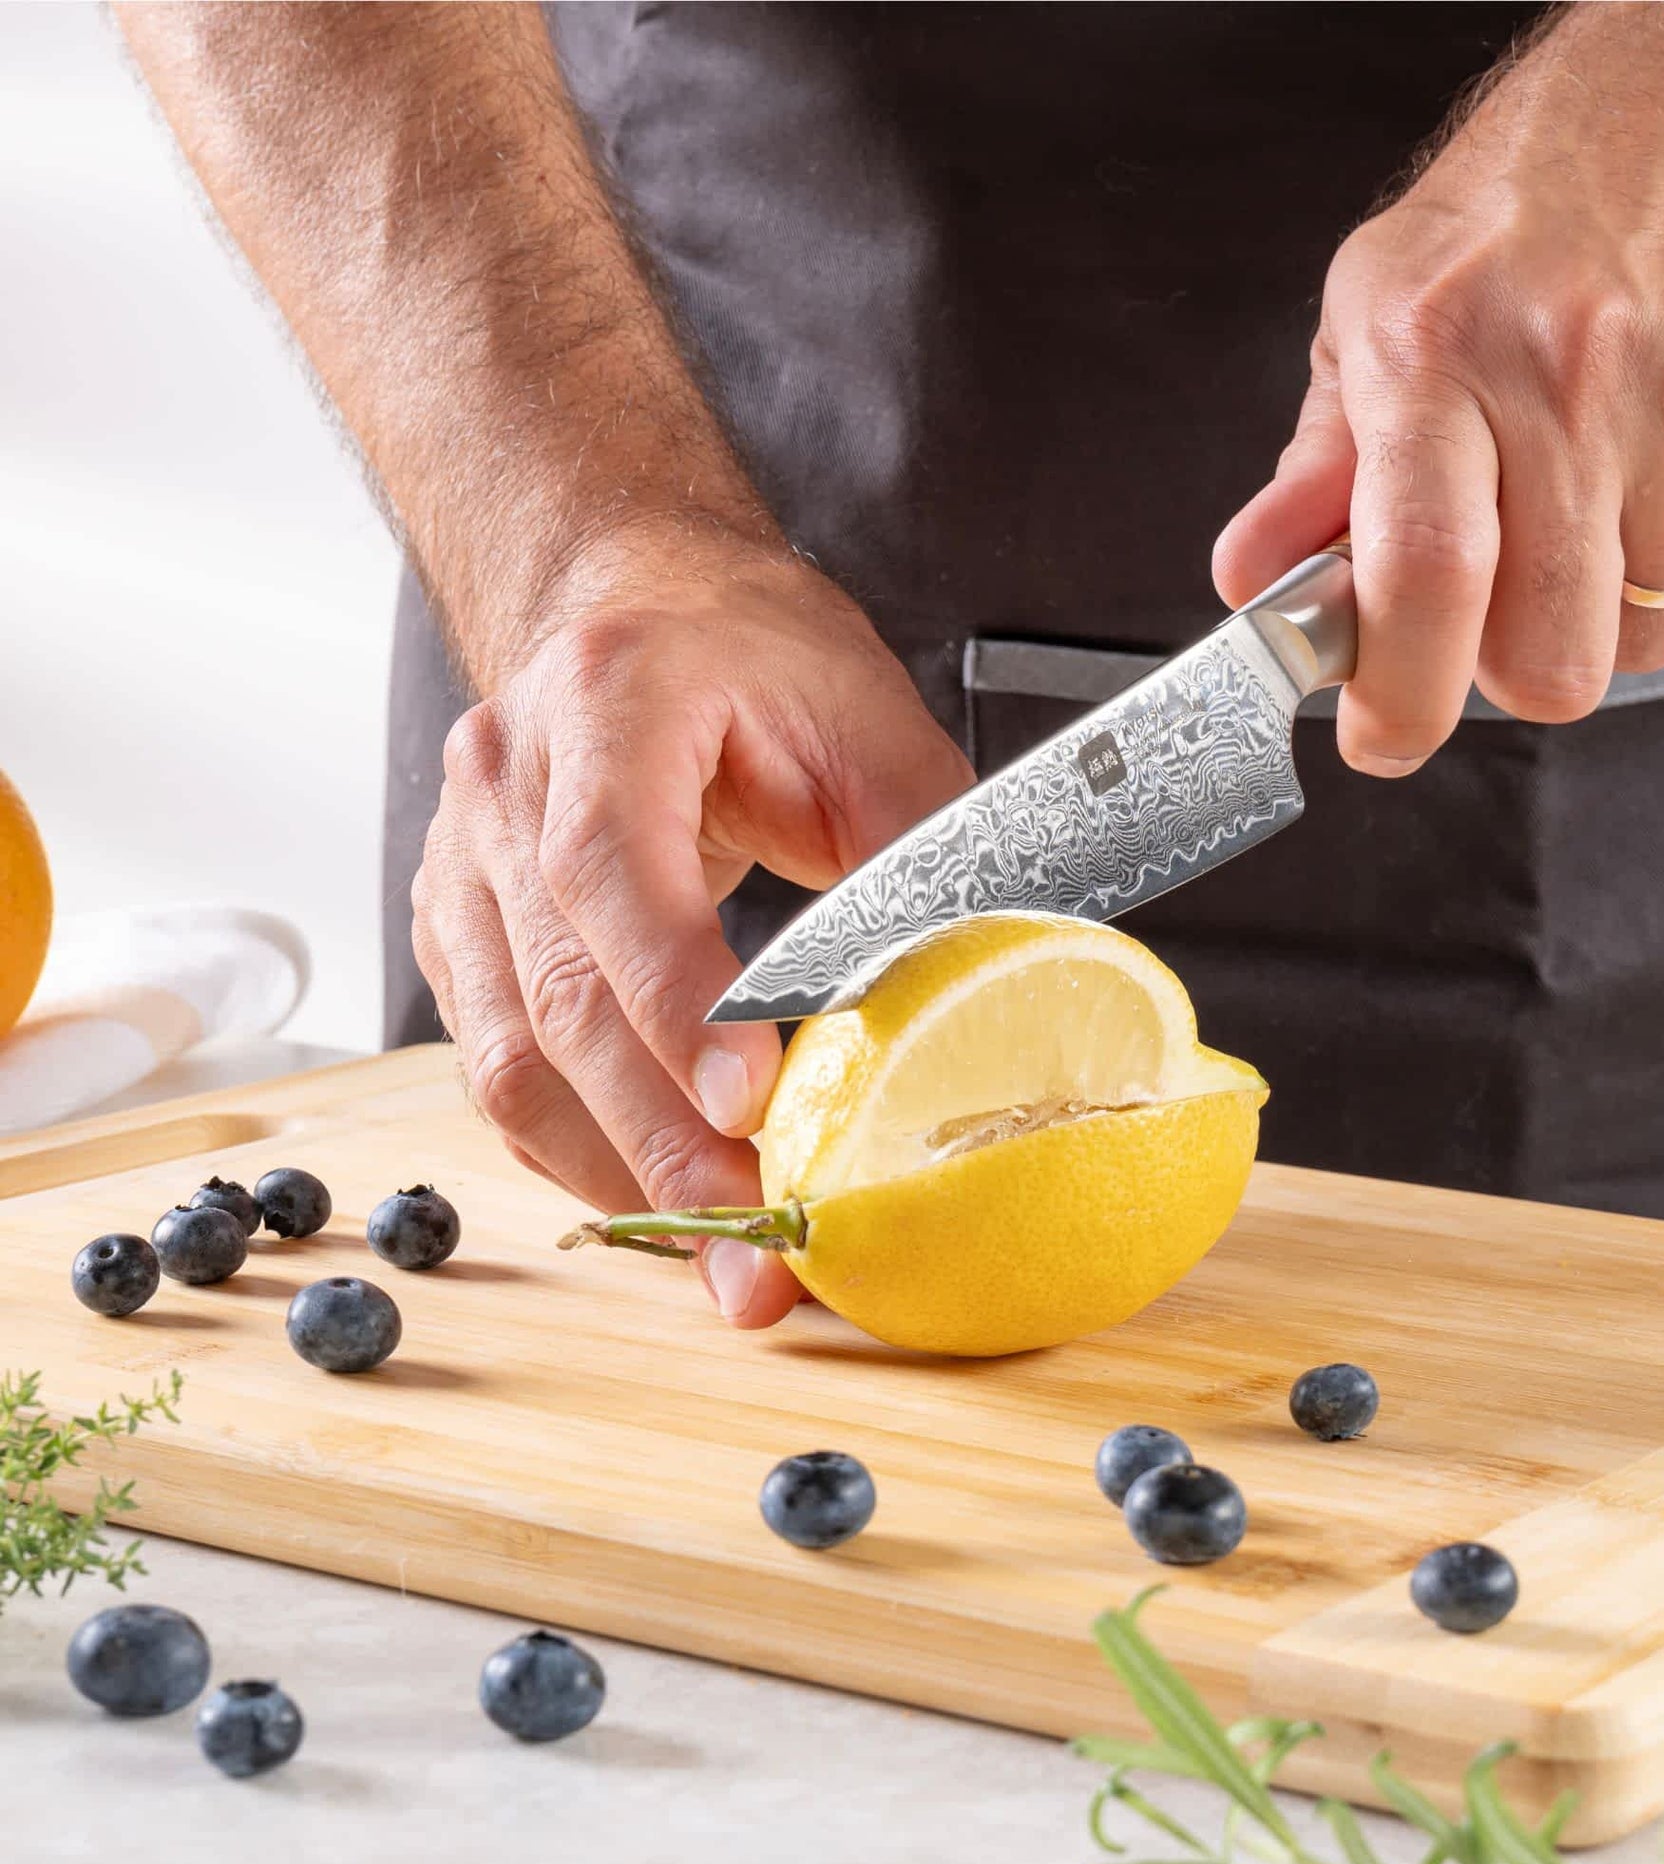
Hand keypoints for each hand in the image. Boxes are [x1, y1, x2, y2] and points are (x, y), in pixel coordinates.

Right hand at [411, 537, 972, 1326]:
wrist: (632, 599)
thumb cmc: (744, 646)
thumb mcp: (865, 715)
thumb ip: (925, 845)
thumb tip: (993, 982)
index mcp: (605, 702)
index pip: (610, 868)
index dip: (675, 1001)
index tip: (752, 1105)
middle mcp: (504, 782)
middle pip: (558, 993)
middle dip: (661, 1140)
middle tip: (755, 1245)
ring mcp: (462, 858)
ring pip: (510, 1053)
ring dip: (617, 1170)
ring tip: (715, 1250)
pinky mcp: (457, 926)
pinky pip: (498, 1063)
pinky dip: (577, 1144)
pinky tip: (651, 1194)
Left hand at [1213, 5, 1663, 775]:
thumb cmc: (1522, 208)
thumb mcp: (1373, 315)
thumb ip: (1315, 471)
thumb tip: (1257, 584)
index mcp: (1438, 355)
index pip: (1423, 576)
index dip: (1399, 698)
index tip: (1381, 737)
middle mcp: (1571, 381)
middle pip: (1549, 659)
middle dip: (1506, 672)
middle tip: (1490, 607)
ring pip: (1645, 641)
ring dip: (1599, 617)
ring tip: (1580, 508)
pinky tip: (1657, 484)